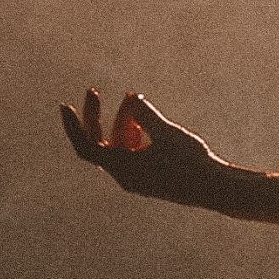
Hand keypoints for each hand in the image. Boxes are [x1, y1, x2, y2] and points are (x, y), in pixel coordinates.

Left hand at [61, 88, 227, 206]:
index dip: (73, 127)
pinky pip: (131, 152)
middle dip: (97, 117)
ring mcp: (136, 176)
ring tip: (132, 98)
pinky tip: (144, 118)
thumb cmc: (190, 161)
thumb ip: (146, 115)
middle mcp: (124, 175)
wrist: (214, 188)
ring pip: (118, 145)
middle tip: (93, 91)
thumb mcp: (167, 132)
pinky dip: (133, 133)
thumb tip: (132, 99)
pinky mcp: (148, 176)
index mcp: (122, 168)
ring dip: (121, 121)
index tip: (65, 106)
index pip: (86, 147)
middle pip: (100, 143)